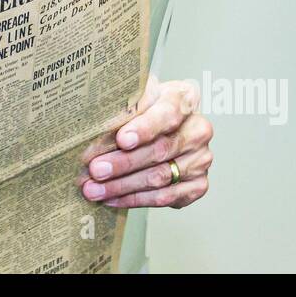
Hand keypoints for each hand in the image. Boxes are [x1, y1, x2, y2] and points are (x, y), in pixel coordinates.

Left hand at [79, 76, 212, 208]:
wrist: (161, 130)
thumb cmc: (143, 110)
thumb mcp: (135, 96)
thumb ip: (125, 104)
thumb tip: (98, 119)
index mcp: (185, 99)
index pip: (168, 113)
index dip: (145, 128)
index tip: (122, 140)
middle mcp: (198, 130)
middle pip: (160, 150)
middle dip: (124, 162)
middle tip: (96, 170)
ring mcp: (200, 159)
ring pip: (160, 177)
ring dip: (122, 186)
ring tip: (95, 189)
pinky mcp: (197, 185)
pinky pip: (164, 197)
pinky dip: (134, 199)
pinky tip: (111, 198)